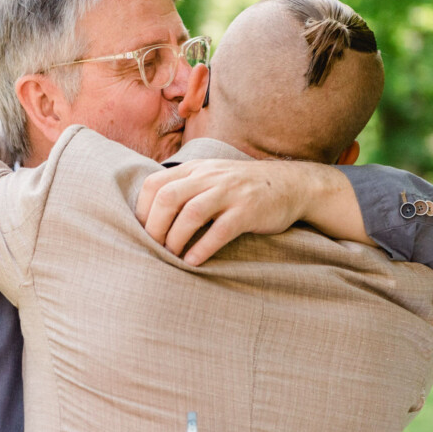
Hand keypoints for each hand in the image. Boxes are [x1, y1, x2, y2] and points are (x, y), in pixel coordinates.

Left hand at [136, 160, 300, 265]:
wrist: (291, 184)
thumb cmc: (243, 188)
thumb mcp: (211, 176)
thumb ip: (185, 186)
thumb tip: (150, 211)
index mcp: (195, 169)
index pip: (155, 184)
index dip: (142, 210)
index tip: (140, 232)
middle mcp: (209, 176)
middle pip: (168, 197)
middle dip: (154, 226)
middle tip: (152, 248)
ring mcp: (230, 192)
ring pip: (191, 212)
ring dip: (175, 239)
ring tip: (170, 257)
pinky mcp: (248, 210)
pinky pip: (220, 229)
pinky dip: (203, 247)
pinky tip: (193, 262)